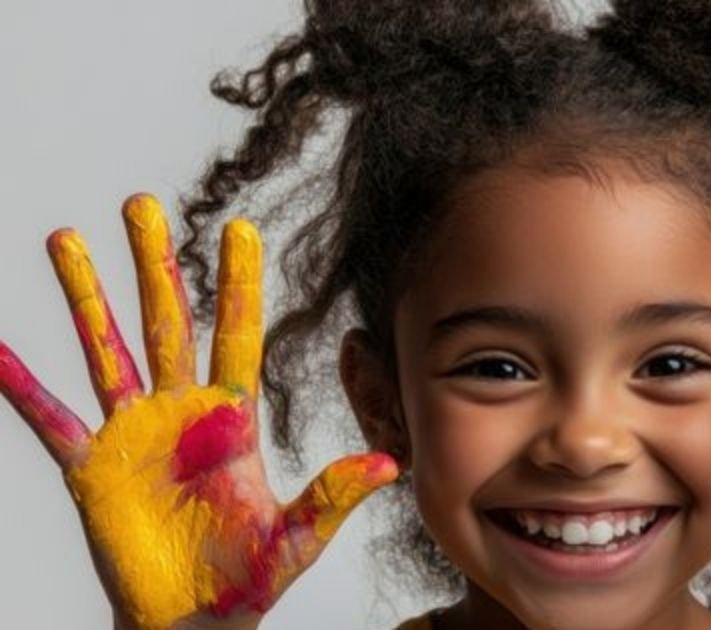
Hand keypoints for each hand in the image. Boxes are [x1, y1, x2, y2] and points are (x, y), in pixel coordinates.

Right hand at [0, 194, 398, 629]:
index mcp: (234, 420)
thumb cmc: (249, 577)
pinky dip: (22, 386)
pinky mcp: (92, 467)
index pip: (237, 336)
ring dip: (85, 296)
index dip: (237, 283)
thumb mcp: (298, 537)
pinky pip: (50, 420)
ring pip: (106, 349)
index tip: (239, 227)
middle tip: (141, 203)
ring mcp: (133, 434)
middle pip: (167, 321)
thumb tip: (388, 466)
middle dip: (155, 263)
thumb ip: (334, 495)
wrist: (194, 618)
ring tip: (63, 238)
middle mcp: (182, 413)